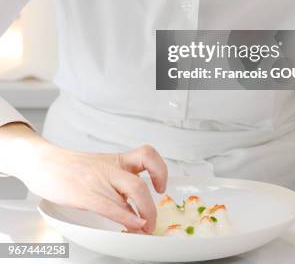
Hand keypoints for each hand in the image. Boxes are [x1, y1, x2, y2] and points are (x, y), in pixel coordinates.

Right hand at [20, 140, 166, 233]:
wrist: (44, 162)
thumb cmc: (70, 167)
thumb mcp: (100, 167)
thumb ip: (117, 181)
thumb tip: (132, 206)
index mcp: (116, 160)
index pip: (147, 154)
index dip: (160, 169)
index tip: (161, 186)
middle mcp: (111, 168)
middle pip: (141, 181)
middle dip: (152, 205)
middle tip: (153, 220)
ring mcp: (99, 180)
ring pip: (133, 190)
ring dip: (145, 214)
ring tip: (146, 228)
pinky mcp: (86, 194)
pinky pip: (113, 206)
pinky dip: (127, 218)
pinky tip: (133, 225)